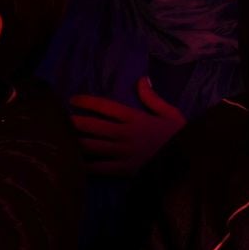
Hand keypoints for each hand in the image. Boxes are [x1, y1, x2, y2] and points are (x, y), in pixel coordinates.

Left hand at [68, 77, 184, 174]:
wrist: (189, 161)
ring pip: (90, 146)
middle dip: (73, 121)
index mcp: (136, 119)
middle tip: (59, 118)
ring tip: (61, 137)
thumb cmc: (179, 136)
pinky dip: (83, 163)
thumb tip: (141, 79)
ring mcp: (122, 153)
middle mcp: (125, 135)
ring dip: (74, 140)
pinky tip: (73, 160)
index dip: (87, 102)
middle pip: (91, 126)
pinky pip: (97, 167)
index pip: (105, 107)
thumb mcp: (171, 113)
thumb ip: (152, 98)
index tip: (73, 100)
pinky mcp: (122, 170)